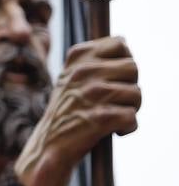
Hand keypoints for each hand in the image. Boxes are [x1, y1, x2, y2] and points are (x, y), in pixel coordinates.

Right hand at [15, 36, 139, 185]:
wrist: (48, 145)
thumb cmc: (67, 111)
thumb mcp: (73, 75)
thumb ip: (96, 58)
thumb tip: (124, 40)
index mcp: (77, 57)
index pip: (120, 43)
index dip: (123, 61)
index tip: (113, 77)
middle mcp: (83, 71)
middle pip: (133, 67)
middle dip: (130, 86)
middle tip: (114, 100)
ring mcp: (91, 94)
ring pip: (136, 93)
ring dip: (131, 108)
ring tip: (113, 116)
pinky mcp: (99, 117)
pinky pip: (131, 117)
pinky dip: (127, 127)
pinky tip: (113, 131)